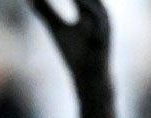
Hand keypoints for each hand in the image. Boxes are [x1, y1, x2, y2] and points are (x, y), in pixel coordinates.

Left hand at [31, 0, 114, 117]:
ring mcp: (103, 24)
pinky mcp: (104, 38)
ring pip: (95, 3)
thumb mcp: (56, 28)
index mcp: (88, 8)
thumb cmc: (75, 52)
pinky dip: (89, 9)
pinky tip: (80, 1)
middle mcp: (98, 12)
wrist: (87, 78)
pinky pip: (99, 21)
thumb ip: (46, 11)